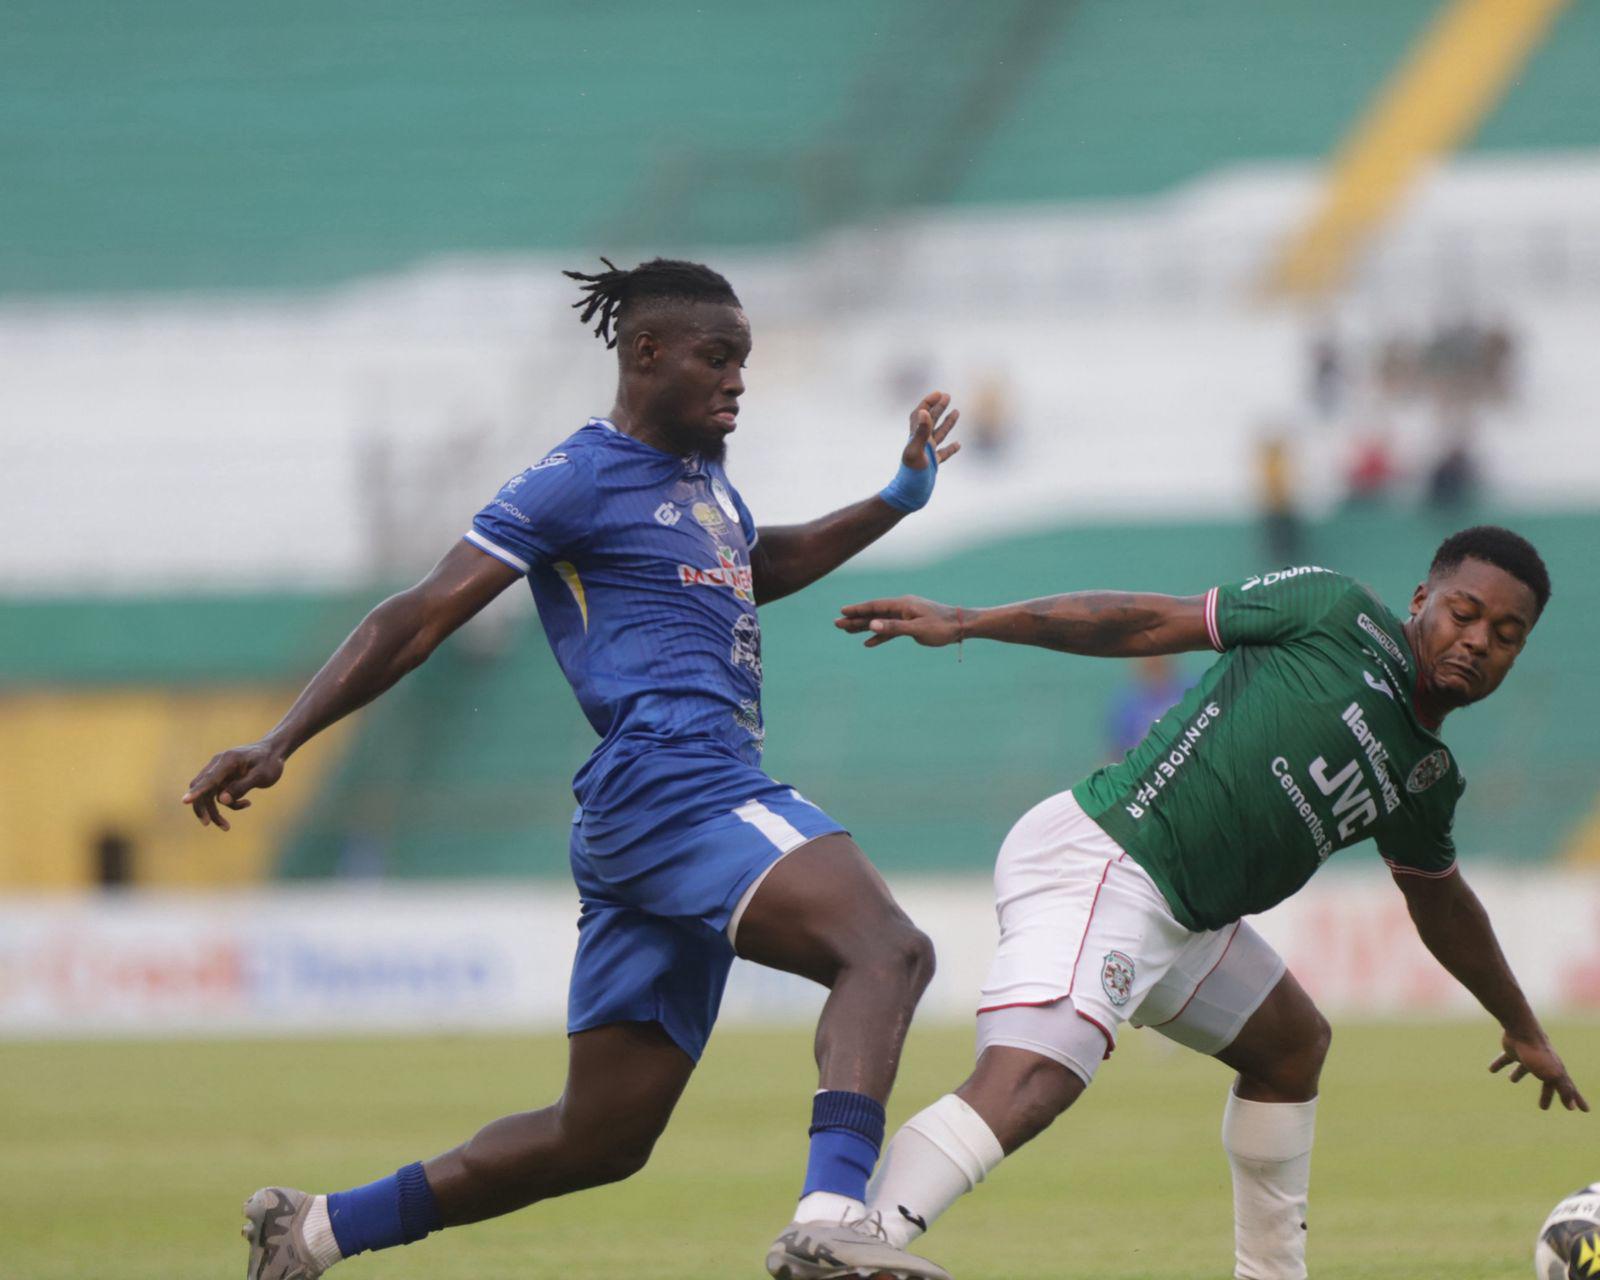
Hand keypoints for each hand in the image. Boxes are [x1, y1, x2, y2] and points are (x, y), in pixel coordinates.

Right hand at [180, 741, 285, 830]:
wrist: (274, 752)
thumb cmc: (269, 762)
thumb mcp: (261, 775)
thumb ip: (242, 786)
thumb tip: (221, 800)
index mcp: (228, 760)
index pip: (209, 778)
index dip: (197, 791)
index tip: (185, 801)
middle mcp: (218, 765)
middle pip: (201, 788)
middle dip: (203, 807)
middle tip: (208, 824)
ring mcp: (219, 772)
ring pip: (208, 795)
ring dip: (215, 811)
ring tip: (226, 828)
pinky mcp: (223, 779)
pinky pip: (219, 795)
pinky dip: (229, 802)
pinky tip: (247, 803)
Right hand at [836, 595, 962, 648]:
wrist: (961, 626)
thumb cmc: (942, 627)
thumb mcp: (917, 629)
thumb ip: (894, 627)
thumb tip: (872, 624)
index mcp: (903, 605)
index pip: (875, 606)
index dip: (858, 609)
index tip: (842, 611)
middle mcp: (902, 607)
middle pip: (874, 613)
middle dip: (855, 619)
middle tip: (836, 624)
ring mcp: (906, 616)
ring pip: (880, 622)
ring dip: (864, 627)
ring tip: (847, 631)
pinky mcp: (911, 625)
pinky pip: (891, 630)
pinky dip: (879, 636)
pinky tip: (868, 643)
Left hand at [902, 391, 961, 469]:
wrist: (909, 496)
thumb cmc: (911, 475)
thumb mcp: (916, 451)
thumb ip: (921, 432)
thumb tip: (925, 411)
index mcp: (916, 437)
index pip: (920, 413)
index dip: (928, 402)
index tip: (939, 393)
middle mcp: (921, 443)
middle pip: (930, 420)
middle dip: (938, 407)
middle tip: (948, 396)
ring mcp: (928, 454)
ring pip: (939, 434)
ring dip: (947, 422)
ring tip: (957, 411)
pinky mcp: (933, 465)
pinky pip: (944, 453)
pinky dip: (951, 447)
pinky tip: (958, 444)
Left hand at [1489, 1028, 1588, 1111]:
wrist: (1521, 1030)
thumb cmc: (1539, 1054)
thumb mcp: (1554, 1075)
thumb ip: (1564, 1090)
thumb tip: (1572, 1107)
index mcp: (1555, 1070)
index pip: (1569, 1089)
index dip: (1576, 1099)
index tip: (1584, 1110)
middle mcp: (1543, 1063)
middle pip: (1546, 1082)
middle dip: (1546, 1094)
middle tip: (1543, 1108)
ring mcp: (1527, 1056)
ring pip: (1523, 1068)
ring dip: (1518, 1074)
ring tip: (1511, 1080)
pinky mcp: (1512, 1049)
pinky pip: (1505, 1059)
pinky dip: (1498, 1064)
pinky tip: (1491, 1070)